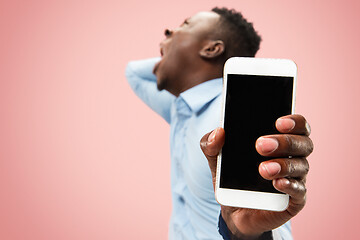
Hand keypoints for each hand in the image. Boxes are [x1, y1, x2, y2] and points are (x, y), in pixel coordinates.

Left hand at [200, 114, 312, 239]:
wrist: (233, 208)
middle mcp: (293, 156)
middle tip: (260, 145)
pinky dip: (289, 185)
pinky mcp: (295, 200)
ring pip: (301, 166)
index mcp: (279, 139)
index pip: (297, 124)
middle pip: (303, 143)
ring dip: (283, 165)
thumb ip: (211, 143)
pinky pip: (299, 191)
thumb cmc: (232, 176)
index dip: (293, 121)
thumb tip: (218, 132)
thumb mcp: (216, 158)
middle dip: (284, 142)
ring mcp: (296, 178)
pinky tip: (277, 183)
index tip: (278, 121)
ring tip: (263, 169)